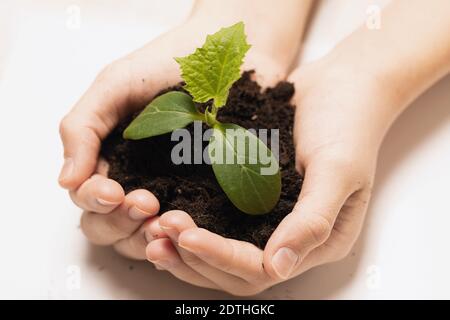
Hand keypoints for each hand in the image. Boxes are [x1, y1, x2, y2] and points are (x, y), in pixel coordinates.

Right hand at [58, 17, 293, 260]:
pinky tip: (189, 230)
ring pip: (143, 237)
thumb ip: (82, 129)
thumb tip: (65, 181)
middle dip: (121, 222)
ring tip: (166, 222)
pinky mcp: (205, 199)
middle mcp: (135, 182)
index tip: (114, 191)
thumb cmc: (164, 65)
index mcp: (108, 159)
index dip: (95, 202)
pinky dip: (180, 238)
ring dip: (148, 237)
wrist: (225, 55)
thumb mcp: (114, 87)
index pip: (88, 198)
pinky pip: (185, 231)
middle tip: (145, 203)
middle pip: (110, 227)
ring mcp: (171, 193)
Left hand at [149, 56, 399, 294]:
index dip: (221, 258)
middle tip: (158, 234)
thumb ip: (314, 220)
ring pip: (221, 251)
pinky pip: (218, 220)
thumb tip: (277, 267)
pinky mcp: (251, 197)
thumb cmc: (349, 124)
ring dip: (185, 247)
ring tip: (153, 228)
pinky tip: (164, 209)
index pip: (260, 270)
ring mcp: (269, 219)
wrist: (341, 85)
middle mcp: (289, 238)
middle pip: (234, 271)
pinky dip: (191, 220)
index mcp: (317, 242)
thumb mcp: (339, 170)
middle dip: (194, 258)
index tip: (187, 235)